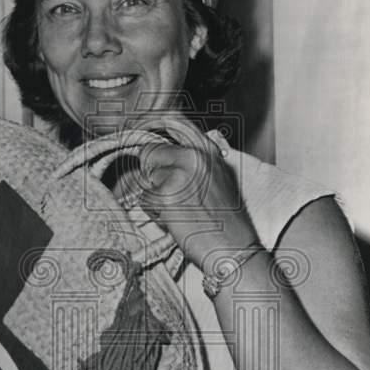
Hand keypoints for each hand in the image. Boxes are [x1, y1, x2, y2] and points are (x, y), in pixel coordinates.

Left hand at [137, 128, 257, 269]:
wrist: (233, 249)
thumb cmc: (225, 221)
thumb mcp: (217, 179)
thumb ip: (192, 162)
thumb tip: (160, 152)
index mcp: (207, 150)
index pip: (171, 120)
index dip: (148, 123)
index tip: (135, 127)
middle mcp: (195, 156)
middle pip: (149, 152)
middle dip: (152, 174)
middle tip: (172, 195)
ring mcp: (180, 174)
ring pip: (146, 179)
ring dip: (155, 197)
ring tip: (179, 211)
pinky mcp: (168, 195)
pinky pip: (145, 199)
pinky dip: (155, 213)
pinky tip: (176, 220)